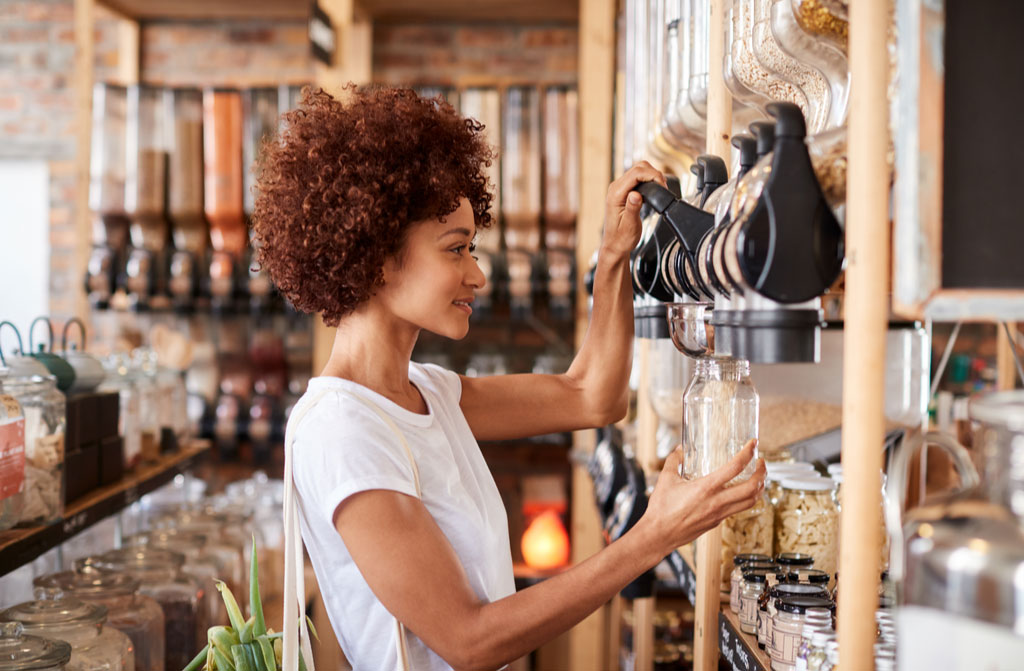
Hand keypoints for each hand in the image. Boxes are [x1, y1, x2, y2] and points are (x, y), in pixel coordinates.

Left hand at [601, 161, 667, 258]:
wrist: (616, 245)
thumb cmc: (621, 238)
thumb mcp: (629, 226)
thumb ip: (632, 209)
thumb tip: (635, 195)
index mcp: (615, 194)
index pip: (636, 174)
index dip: (652, 176)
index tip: (662, 186)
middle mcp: (616, 188)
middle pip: (638, 168)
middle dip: (654, 174)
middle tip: (663, 189)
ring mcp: (620, 188)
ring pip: (639, 170)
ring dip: (652, 176)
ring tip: (660, 190)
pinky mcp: (625, 191)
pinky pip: (639, 178)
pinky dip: (649, 180)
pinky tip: (654, 191)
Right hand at [637, 439, 765, 557]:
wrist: (659, 534)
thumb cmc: (661, 509)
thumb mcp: (665, 479)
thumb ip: (674, 461)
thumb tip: (679, 449)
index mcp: (706, 488)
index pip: (735, 467)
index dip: (747, 453)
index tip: (752, 444)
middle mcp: (717, 502)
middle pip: (752, 487)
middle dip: (762, 472)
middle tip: (762, 462)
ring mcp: (719, 514)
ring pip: (750, 501)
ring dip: (759, 487)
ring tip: (758, 477)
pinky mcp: (717, 522)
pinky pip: (739, 509)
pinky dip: (747, 499)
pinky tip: (742, 492)